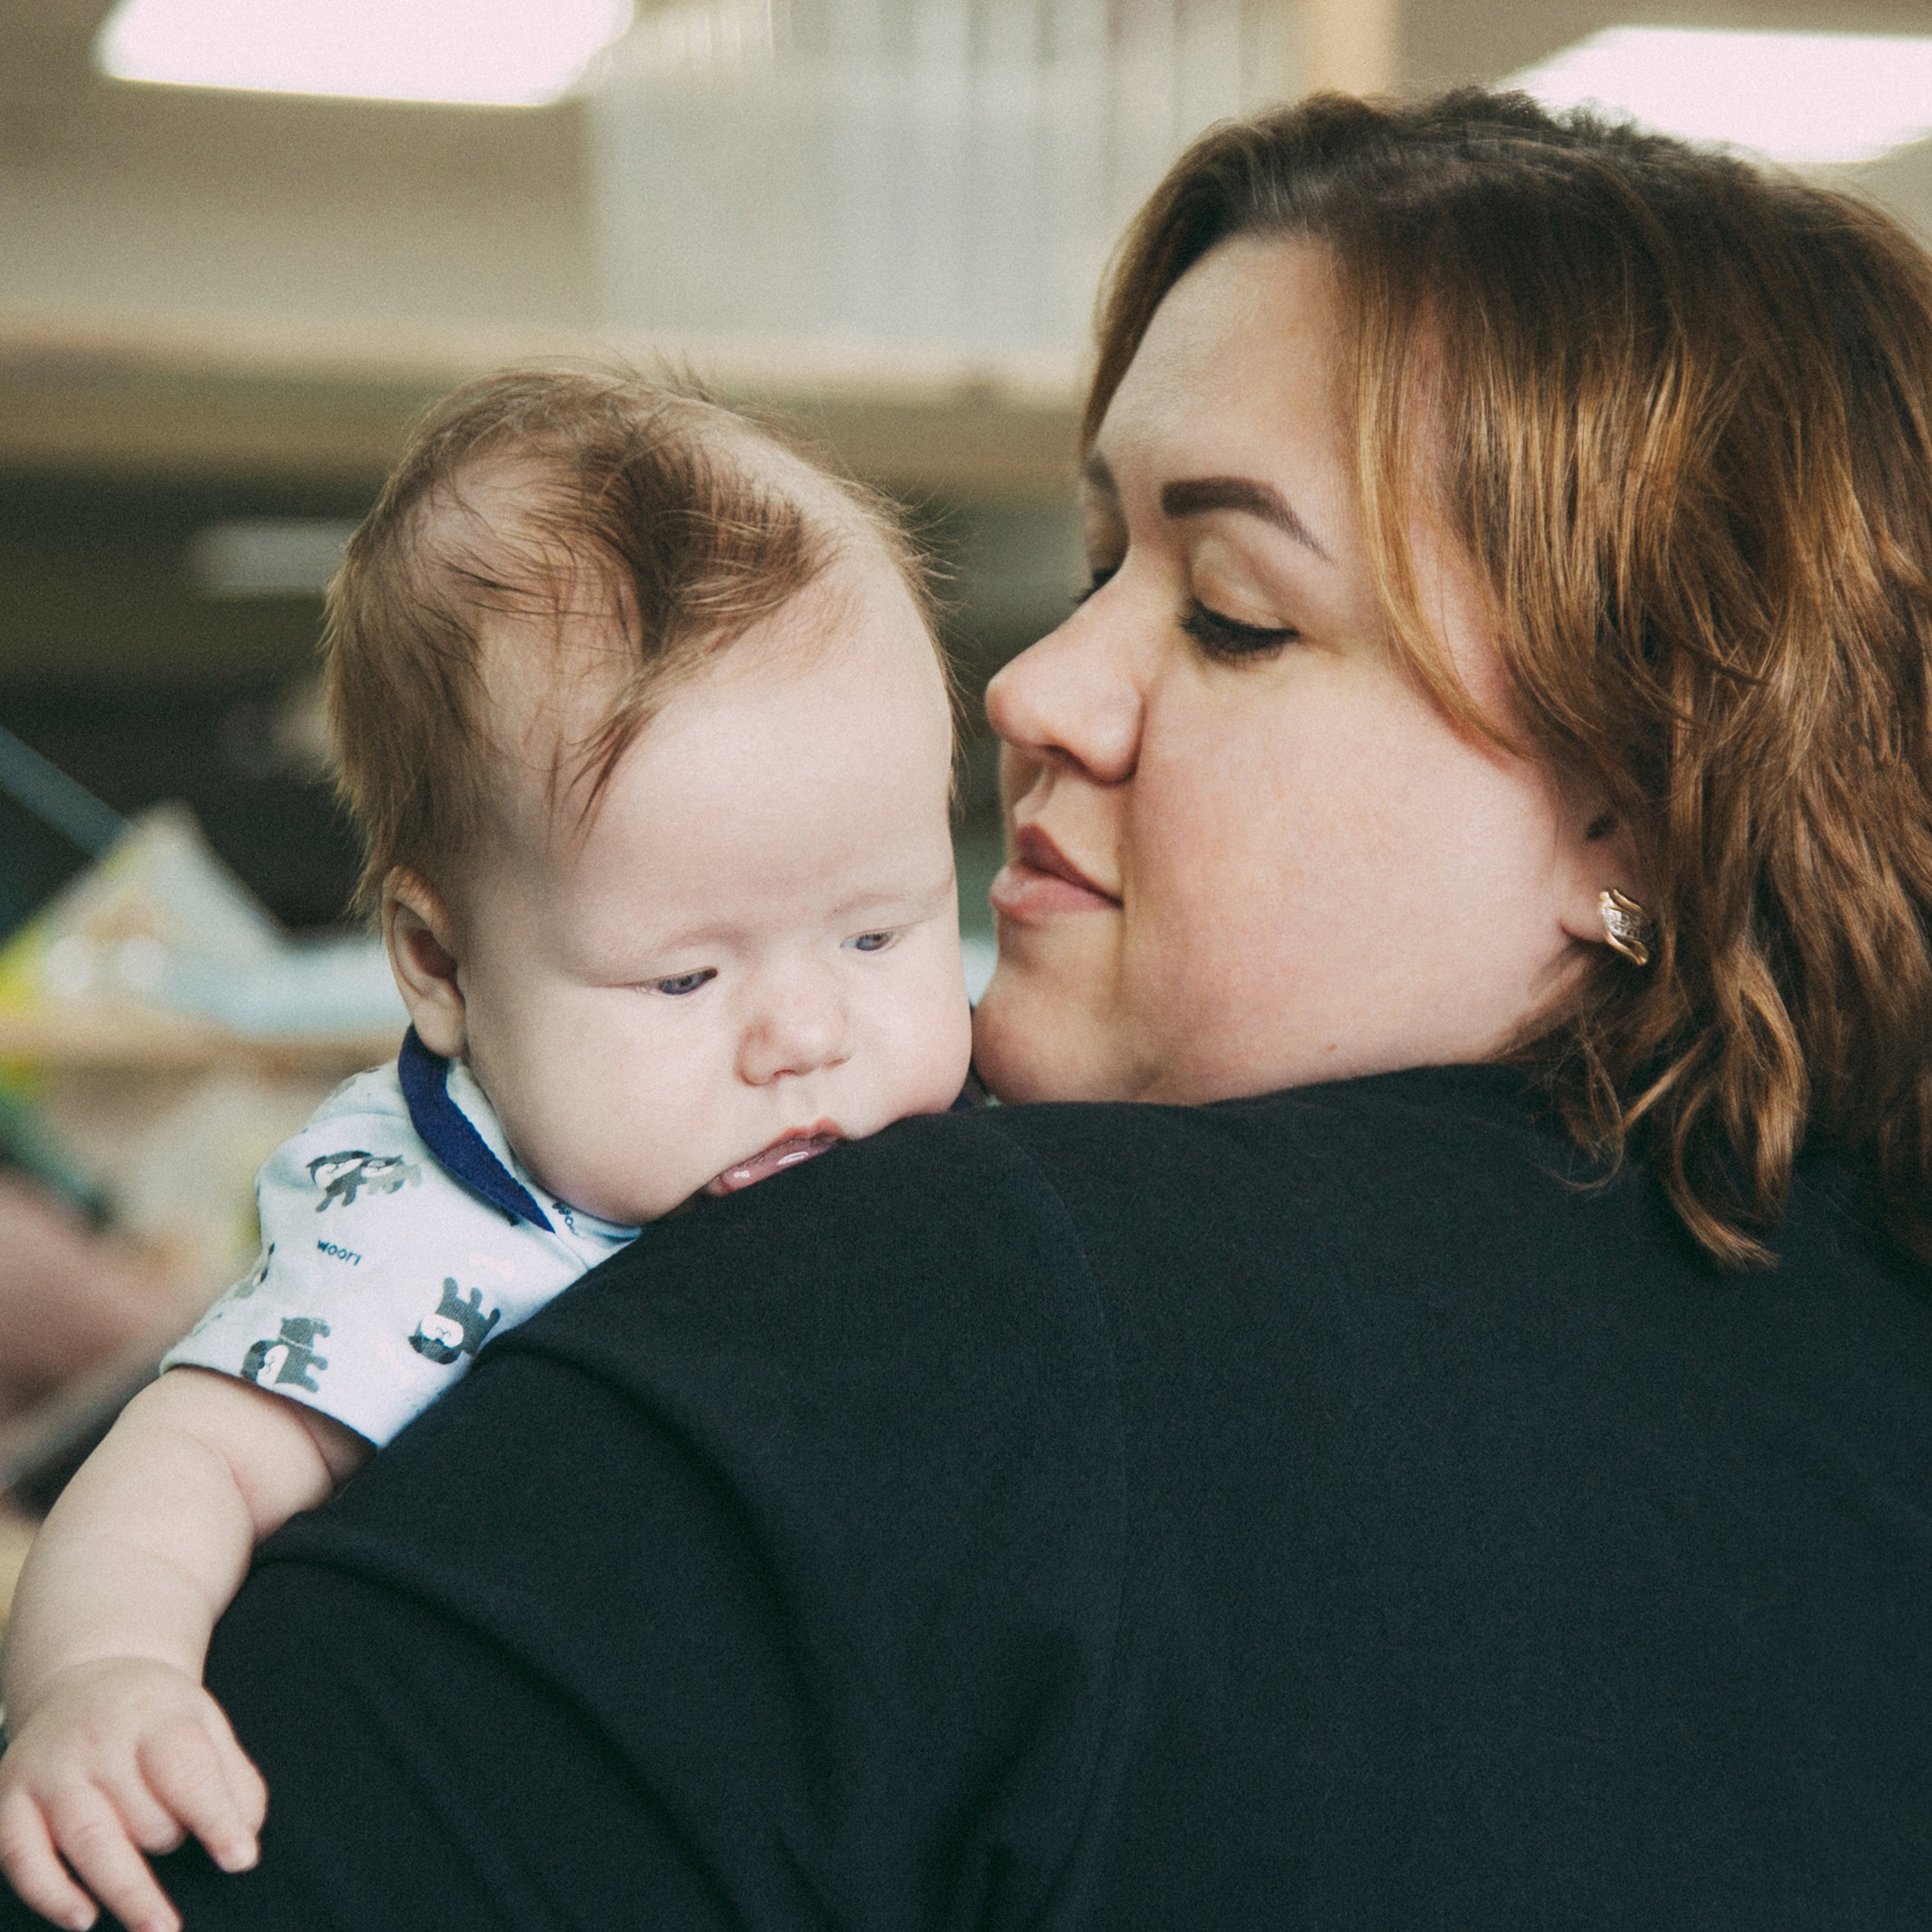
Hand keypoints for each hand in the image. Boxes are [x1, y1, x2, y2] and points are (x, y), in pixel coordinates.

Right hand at [0, 1657, 264, 1931]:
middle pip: (140, 1812)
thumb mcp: (204, 1723)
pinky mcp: (9, 1799)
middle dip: (168, 1838)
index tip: (240, 1858)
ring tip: (158, 1927)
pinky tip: (84, 1918)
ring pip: (87, 1838)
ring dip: (125, 1890)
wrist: (83, 1677)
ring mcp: (49, 1769)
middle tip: (181, 1842)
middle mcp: (98, 1740)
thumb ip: (233, 1777)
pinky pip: (22, 1856)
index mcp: (155, 1714)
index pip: (188, 1770)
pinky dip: (51, 1894)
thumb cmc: (155, 1717)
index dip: (216, 1818)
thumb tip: (245, 1837)